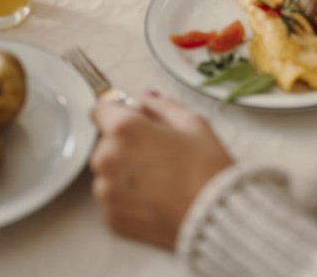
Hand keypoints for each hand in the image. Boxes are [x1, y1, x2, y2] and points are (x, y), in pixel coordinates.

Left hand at [89, 92, 233, 248]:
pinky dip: (128, 197)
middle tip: (157, 152)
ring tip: (157, 178)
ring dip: (123, 171)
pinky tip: (154, 196)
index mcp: (124, 129)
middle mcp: (107, 159)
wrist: (215, 215)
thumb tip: (148, 100)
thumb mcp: (192, 123)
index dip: (120, 112)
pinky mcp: (111, 217)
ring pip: (107, 172)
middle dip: (125, 143)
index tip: (132, 120)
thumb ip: (162, 105)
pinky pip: (113, 199)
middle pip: (105, 142)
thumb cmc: (207, 168)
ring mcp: (106, 191)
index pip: (101, 109)